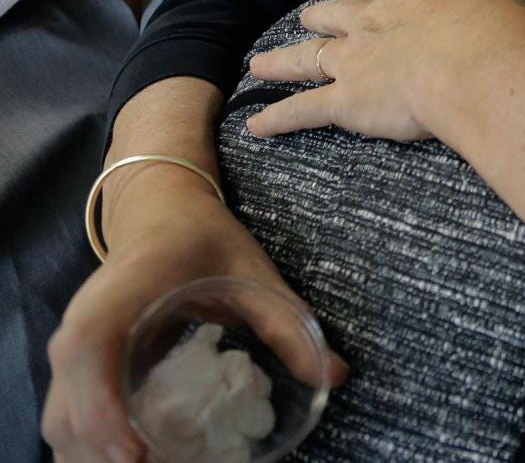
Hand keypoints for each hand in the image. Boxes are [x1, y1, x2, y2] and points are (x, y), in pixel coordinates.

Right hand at [42, 195, 345, 462]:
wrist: (160, 213)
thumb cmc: (202, 240)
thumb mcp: (251, 271)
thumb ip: (288, 322)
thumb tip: (336, 375)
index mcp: (120, 294)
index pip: (88, 349)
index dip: (100, 405)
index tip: (134, 454)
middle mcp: (81, 329)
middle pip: (65, 409)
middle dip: (102, 452)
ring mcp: (73, 354)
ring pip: (60, 424)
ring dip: (94, 457)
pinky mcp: (78, 372)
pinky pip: (70, 421)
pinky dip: (95, 449)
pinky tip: (141, 459)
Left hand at [248, 0, 524, 144]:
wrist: (476, 61)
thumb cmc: (490, 20)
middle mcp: (373, 23)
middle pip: (335, 16)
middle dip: (320, 18)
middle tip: (308, 19)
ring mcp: (354, 61)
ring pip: (308, 58)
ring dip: (282, 61)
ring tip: (260, 65)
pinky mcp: (346, 101)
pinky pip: (303, 110)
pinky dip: (278, 119)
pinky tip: (256, 127)